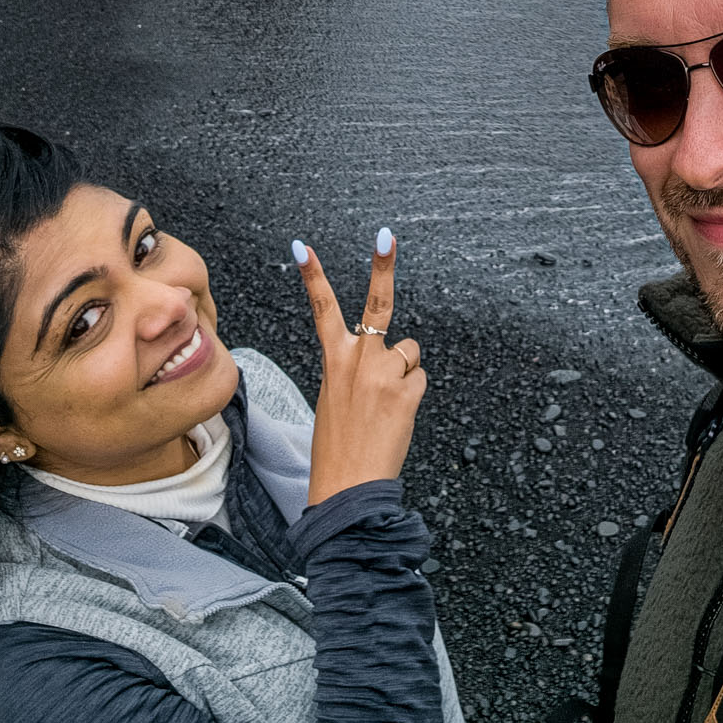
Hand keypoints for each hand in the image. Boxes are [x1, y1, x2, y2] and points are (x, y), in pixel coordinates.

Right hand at [293, 232, 426, 505]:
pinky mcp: (407, 389)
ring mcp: (384, 372)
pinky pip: (420, 380)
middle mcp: (359, 358)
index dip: (313, 275)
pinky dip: (412, 397)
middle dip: (382, 266)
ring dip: (403, 374)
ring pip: (409, 353)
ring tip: (385, 407)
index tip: (303, 246)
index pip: (321, 307)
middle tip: (386, 236)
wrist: (348, 486)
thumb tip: (390, 354)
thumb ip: (356, 368)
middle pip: (377, 303)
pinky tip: (395, 418)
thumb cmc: (339, 446)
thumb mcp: (334, 398)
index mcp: (334, 360)